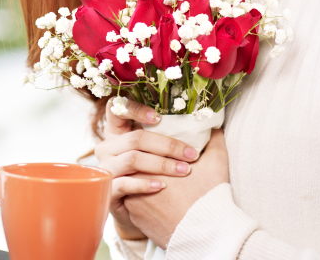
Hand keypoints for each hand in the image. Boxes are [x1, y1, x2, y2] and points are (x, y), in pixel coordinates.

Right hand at [95, 98, 199, 240]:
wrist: (147, 211)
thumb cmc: (159, 175)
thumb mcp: (167, 152)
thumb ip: (183, 134)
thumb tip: (212, 124)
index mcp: (119, 131)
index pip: (116, 109)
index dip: (134, 109)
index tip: (158, 116)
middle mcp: (108, 147)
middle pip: (135, 138)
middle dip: (166, 145)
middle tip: (190, 154)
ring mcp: (107, 169)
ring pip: (132, 160)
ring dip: (161, 164)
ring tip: (183, 171)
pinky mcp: (108, 190)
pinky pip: (124, 184)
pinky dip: (144, 184)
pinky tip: (161, 186)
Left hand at [124, 129, 229, 248]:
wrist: (206, 233)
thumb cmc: (210, 195)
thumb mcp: (216, 160)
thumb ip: (213, 138)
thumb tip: (212, 126)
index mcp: (152, 162)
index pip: (142, 145)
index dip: (154, 145)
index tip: (166, 149)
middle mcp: (137, 179)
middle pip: (134, 163)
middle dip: (146, 161)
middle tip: (161, 163)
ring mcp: (133, 199)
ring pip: (130, 181)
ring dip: (141, 179)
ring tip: (159, 181)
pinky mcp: (134, 217)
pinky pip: (131, 201)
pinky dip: (141, 198)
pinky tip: (157, 198)